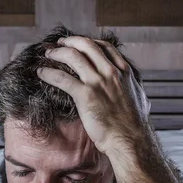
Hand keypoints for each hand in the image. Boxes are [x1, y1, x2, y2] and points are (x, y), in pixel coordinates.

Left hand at [37, 36, 150, 154]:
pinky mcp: (85, 95)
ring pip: (72, 56)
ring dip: (57, 53)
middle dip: (70, 41)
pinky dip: (49, 73)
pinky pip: (62, 78)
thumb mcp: (140, 99)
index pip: (104, 47)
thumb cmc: (134, 125)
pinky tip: (41, 72)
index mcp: (124, 71)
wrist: (130, 140)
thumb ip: (133, 88)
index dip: (88, 42)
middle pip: (86, 45)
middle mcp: (111, 72)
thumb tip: (136, 89)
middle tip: (59, 43)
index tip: (78, 43)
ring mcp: (98, 82)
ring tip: (48, 54)